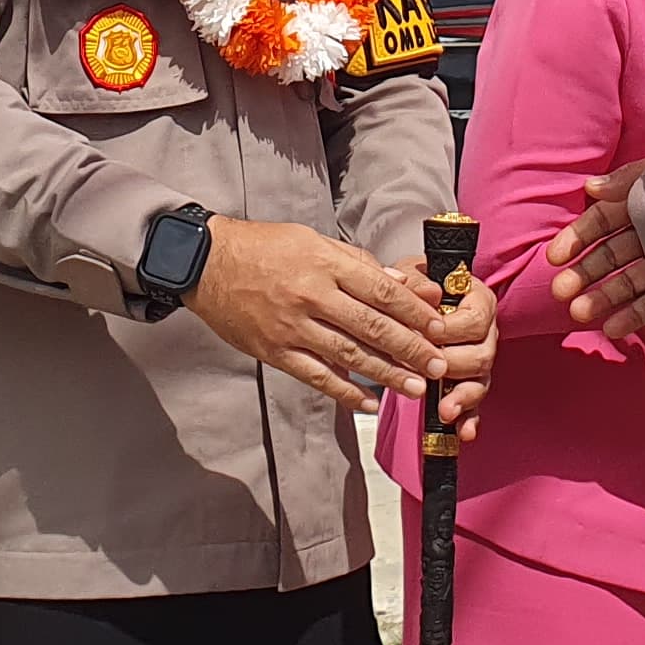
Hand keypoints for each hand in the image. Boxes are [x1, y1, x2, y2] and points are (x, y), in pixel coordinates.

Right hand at [184, 215, 446, 412]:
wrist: (205, 263)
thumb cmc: (264, 247)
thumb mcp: (313, 241)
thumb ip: (359, 263)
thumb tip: (404, 282)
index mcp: (325, 264)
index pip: (381, 290)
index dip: (414, 311)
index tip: (439, 326)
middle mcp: (312, 296)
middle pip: (372, 327)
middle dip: (410, 349)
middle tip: (439, 365)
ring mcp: (292, 327)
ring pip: (349, 356)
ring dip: (387, 375)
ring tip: (416, 388)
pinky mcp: (275, 351)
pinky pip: (316, 375)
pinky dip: (344, 392)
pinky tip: (368, 403)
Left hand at [425, 263, 496, 441]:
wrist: (414, 302)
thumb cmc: (416, 287)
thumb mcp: (412, 275)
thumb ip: (417, 282)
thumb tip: (429, 293)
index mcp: (478, 301)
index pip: (475, 319)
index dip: (452, 329)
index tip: (431, 334)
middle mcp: (486, 332)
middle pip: (482, 355)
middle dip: (453, 366)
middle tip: (430, 371)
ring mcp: (480, 360)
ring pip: (480, 381)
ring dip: (462, 398)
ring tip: (445, 410)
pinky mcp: (470, 383)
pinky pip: (476, 404)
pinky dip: (469, 419)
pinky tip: (462, 432)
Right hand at [544, 161, 644, 341]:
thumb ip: (627, 182)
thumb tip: (589, 189)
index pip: (604, 218)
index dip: (578, 237)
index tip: (554, 257)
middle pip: (614, 252)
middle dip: (585, 272)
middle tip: (560, 291)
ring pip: (633, 280)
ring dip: (605, 296)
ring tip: (580, 313)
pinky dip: (637, 314)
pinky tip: (613, 328)